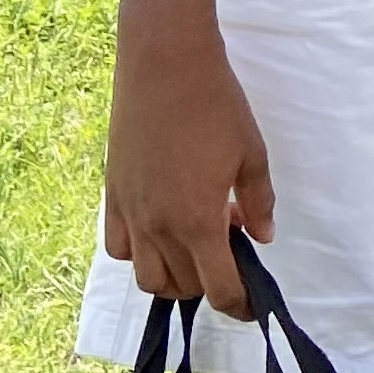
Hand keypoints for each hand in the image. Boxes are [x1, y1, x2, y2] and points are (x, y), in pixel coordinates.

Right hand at [101, 18, 275, 318]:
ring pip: (146, 276)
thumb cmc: (216, 106)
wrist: (164, 66)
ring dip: (175, 274)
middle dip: (210, 283)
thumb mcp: (252, 154)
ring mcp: (130, 213)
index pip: (219, 288)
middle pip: (181, 288)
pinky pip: (120, 247)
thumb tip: (262, 238)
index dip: (240, 306)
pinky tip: (163, 226)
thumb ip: (259, 203)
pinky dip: (141, 253)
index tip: (255, 306)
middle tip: (231, 248)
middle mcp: (158, 227)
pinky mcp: (111, 196)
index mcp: (197, 222)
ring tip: (198, 240)